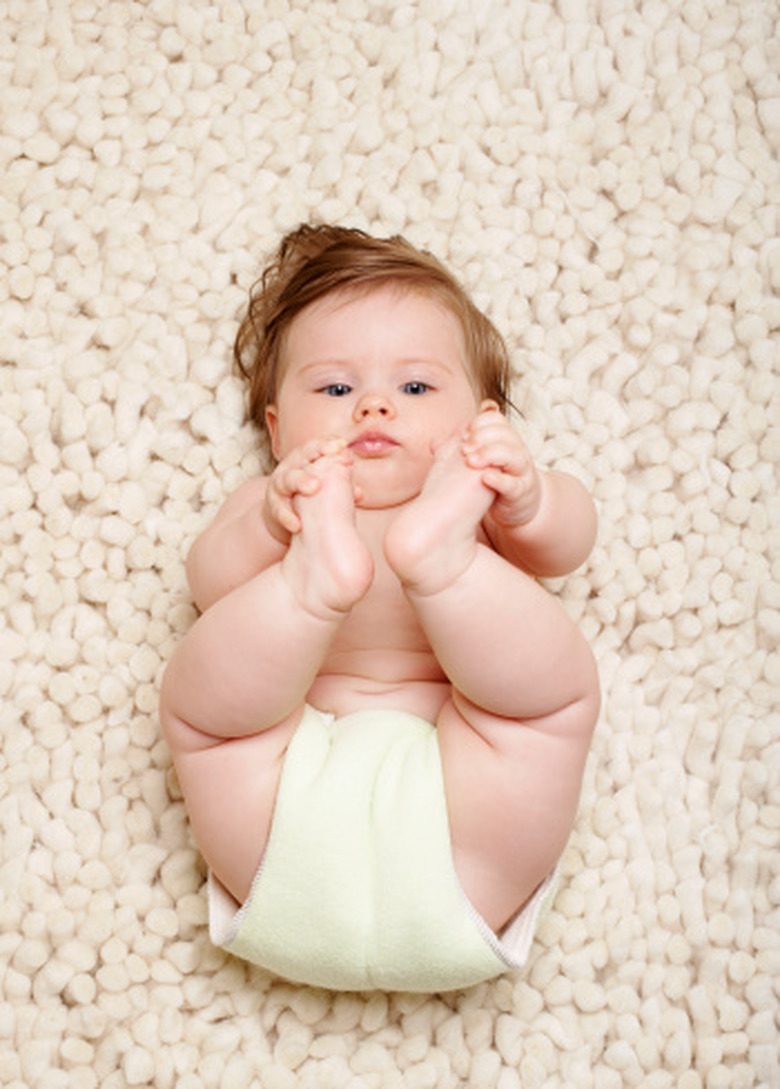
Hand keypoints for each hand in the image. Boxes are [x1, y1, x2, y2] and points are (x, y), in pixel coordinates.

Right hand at [263, 437, 356, 540]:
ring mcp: (280, 487)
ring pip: (287, 480)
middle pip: (301, 456)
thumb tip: (358, 493)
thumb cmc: (311, 498)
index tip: (342, 445)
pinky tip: (297, 525)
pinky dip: (288, 517)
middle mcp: (290, 468)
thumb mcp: (324, 486)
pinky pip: (280, 510)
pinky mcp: (274, 507)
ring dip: (301, 481)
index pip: (315, 446)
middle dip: (317, 454)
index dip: (327, 444)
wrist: (286, 520)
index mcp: (304, 460)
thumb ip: (340, 485)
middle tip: (333, 457)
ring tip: (314, 488)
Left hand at [461, 401, 541, 526]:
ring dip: (490, 455)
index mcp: (505, 440)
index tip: (463, 435)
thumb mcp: (478, 462)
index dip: (479, 424)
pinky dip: (500, 480)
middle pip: (505, 433)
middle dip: (482, 437)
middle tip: (463, 448)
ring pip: (513, 455)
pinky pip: (514, 484)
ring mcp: (520, 471)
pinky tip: (485, 478)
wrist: (517, 506)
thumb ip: (458, 451)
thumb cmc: (494, 479)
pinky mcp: (520, 492)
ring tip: (471, 461)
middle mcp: (516, 451)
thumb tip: (435, 442)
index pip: (496, 420)